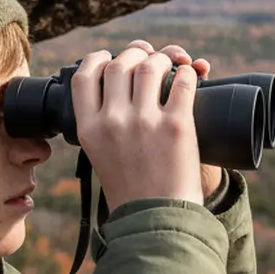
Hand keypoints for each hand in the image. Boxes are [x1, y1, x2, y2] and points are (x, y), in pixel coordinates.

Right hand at [73, 47, 203, 210]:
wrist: (157, 220)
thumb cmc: (132, 190)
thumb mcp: (101, 156)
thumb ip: (102, 125)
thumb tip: (120, 87)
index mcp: (89, 129)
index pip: (84, 77)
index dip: (97, 59)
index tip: (109, 57)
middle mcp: (113, 121)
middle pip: (119, 65)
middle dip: (134, 53)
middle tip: (146, 55)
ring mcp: (145, 122)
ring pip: (150, 67)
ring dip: (162, 58)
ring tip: (170, 63)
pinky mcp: (176, 125)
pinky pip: (182, 82)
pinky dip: (188, 72)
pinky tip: (190, 74)